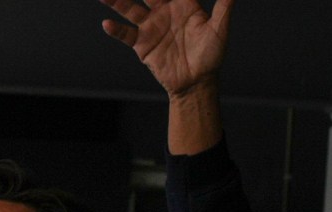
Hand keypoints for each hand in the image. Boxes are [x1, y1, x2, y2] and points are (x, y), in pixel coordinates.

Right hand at [101, 0, 233, 98]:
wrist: (196, 82)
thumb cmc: (211, 56)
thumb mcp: (219, 29)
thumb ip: (223, 6)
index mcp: (183, 4)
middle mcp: (164, 11)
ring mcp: (151, 27)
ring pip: (130, 8)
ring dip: (118, 1)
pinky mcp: (142, 44)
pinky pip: (126, 34)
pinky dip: (116, 30)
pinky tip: (107, 24)